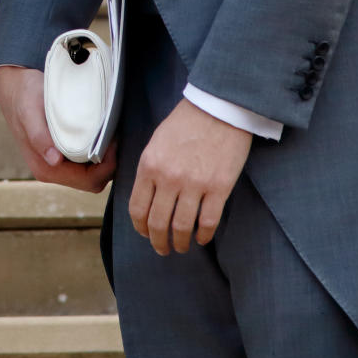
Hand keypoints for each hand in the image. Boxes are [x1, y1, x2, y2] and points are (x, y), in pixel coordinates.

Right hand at [0, 64, 116, 192]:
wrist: (14, 85)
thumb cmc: (23, 96)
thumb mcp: (30, 113)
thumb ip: (40, 137)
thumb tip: (54, 160)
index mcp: (46, 168)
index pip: (89, 181)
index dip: (106, 166)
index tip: (113, 141)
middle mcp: (52, 170)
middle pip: (93, 181)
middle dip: (109, 164)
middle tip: (115, 137)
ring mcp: (57, 163)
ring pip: (92, 173)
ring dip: (105, 159)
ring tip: (109, 135)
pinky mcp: (61, 153)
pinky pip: (86, 162)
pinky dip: (97, 152)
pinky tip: (100, 134)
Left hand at [129, 97, 251, 255]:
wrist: (218, 108)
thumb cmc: (186, 123)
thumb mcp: (156, 142)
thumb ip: (149, 169)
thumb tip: (145, 197)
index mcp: (149, 165)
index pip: (137, 208)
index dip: (140, 227)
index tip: (145, 234)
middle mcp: (168, 178)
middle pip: (158, 223)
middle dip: (158, 242)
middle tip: (162, 249)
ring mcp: (194, 185)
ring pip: (182, 227)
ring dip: (180, 243)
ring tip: (182, 247)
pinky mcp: (219, 188)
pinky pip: (208, 222)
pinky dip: (203, 236)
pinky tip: (202, 238)